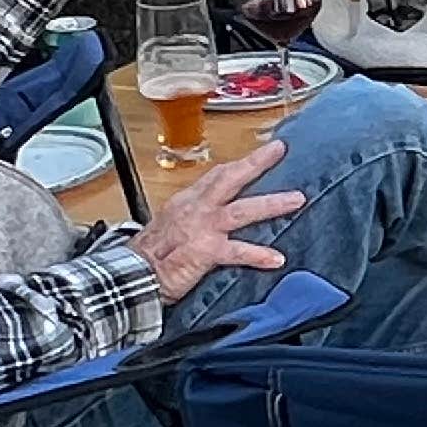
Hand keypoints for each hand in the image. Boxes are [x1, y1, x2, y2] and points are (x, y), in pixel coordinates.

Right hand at [136, 139, 306, 302]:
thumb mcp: (171, 228)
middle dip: (256, 163)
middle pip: (229, 179)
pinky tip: (276, 259)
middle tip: (279, 149)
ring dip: (271, 203)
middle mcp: (195, 209)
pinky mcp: (204, 251)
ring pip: (242, 210)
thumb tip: (216, 216)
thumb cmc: (148, 257)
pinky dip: (258, 255)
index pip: (217, 177)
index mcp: (187, 202)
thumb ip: (195, 220)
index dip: (240, 164)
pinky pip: (237, 251)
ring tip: (297, 200)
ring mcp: (201, 229)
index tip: (262, 152)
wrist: (129, 277)